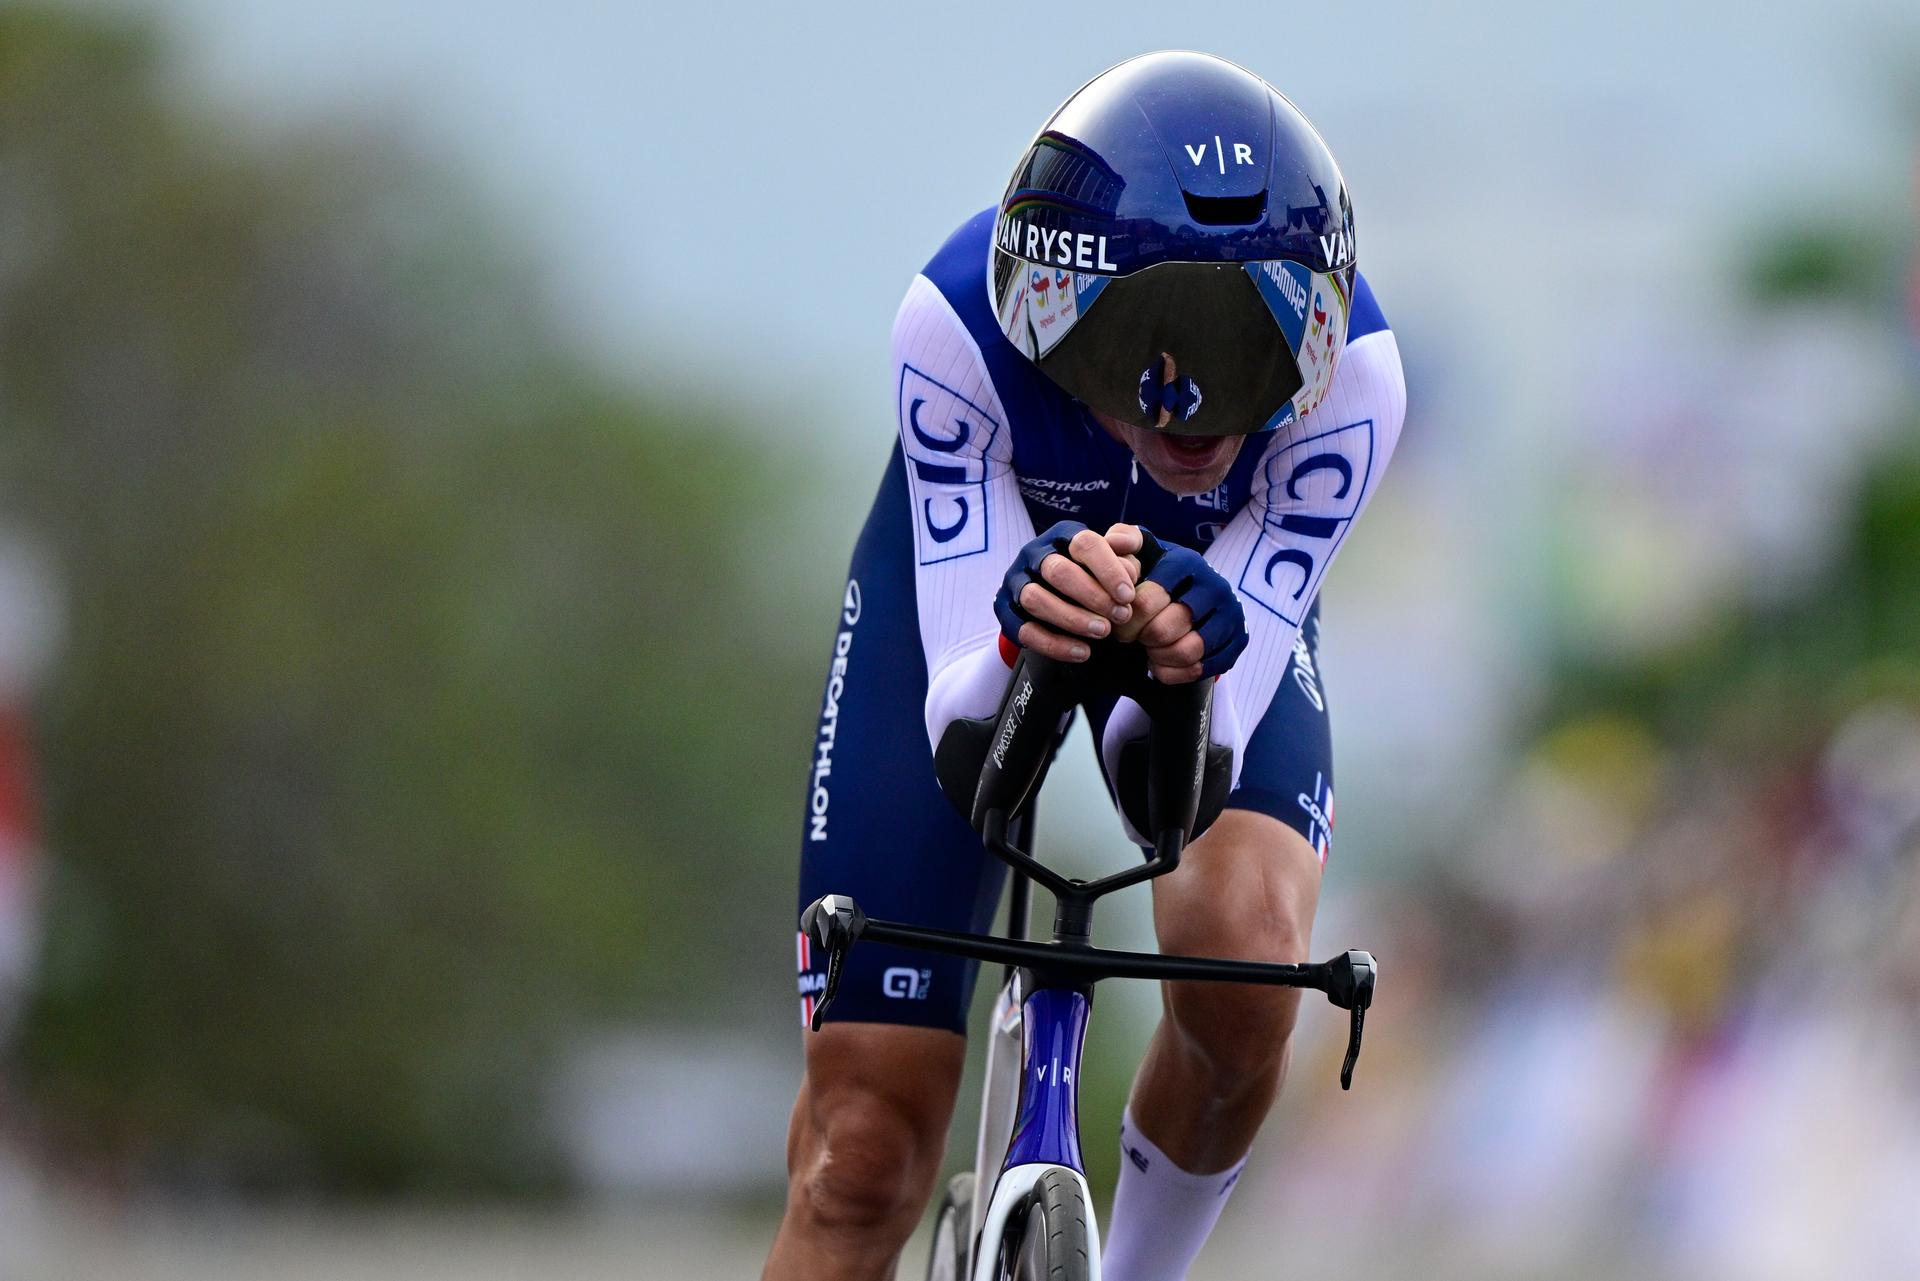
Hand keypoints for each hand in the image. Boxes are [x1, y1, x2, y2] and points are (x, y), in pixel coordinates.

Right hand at [994, 521, 1140, 662]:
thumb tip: (1119, 542)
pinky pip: (1023, 630)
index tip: (1128, 595)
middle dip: (1093, 597)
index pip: (1083, 543)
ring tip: (1102, 632)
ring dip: (1072, 619)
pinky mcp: (1006, 611)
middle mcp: (1035, 554)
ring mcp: (1017, 582)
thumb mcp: (1121, 554)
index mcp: (1063, 536)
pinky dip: (1054, 645)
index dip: (1108, 570)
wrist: (1071, 601)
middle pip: (1058, 571)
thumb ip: (1129, 543)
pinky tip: (1082, 651)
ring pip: (1035, 599)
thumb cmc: (1100, 574)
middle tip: (1120, 616)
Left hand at [1109, 528, 1246, 683]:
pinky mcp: (1239, 640)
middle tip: (1135, 638)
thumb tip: (1114, 542)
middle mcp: (1215, 585)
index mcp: (1186, 562)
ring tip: (1150, 650)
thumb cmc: (1156, 578)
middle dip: (1141, 639)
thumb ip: (1123, 541)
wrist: (1192, 601)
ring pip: (1185, 652)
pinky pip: (1200, 669)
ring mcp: (1231, 613)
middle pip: (1162, 631)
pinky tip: (1163, 662)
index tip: (1120, 620)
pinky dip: (1173, 672)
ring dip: (1158, 657)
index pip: (1145, 601)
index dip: (1126, 619)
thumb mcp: (1140, 555)